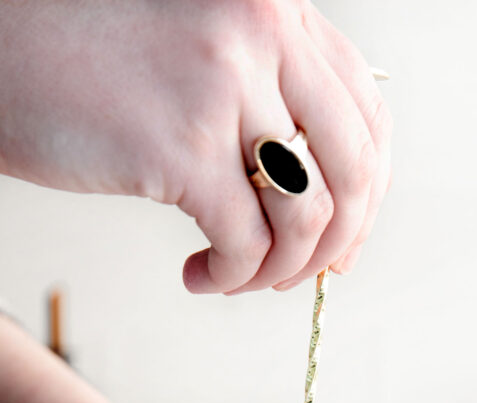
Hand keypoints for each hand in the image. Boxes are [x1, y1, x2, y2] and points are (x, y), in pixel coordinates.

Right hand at [0, 0, 390, 292]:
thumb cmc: (85, 56)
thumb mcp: (200, 51)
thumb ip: (265, 95)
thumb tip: (320, 194)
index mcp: (274, 11)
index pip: (367, 117)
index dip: (368, 194)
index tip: (344, 240)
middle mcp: (261, 35)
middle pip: (354, 170)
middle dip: (336, 244)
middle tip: (300, 275)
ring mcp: (222, 88)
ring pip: (307, 213)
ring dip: (281, 269)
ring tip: (240, 277)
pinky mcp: (179, 146)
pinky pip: (247, 243)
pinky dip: (234, 277)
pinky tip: (202, 276)